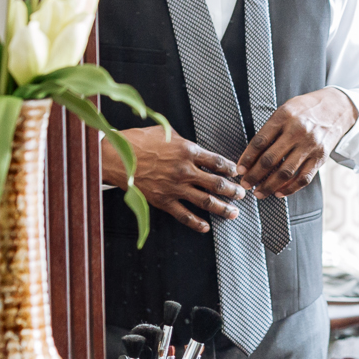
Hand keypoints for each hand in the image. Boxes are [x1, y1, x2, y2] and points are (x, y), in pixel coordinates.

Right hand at [100, 126, 244, 232]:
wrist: (116, 157)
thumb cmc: (138, 140)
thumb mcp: (166, 132)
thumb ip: (184, 141)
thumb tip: (195, 146)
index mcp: (188, 150)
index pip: (216, 161)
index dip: (230, 168)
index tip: (237, 173)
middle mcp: (185, 170)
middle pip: (216, 183)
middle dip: (233, 190)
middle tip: (242, 194)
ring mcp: (175, 187)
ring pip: (205, 201)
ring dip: (222, 208)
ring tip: (234, 213)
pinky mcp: (163, 201)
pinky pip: (184, 215)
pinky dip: (196, 223)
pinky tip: (205, 227)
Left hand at [236, 88, 357, 198]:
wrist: (337, 107)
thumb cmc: (305, 109)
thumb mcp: (286, 109)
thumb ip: (271, 129)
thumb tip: (251, 156)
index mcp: (284, 116)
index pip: (260, 141)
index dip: (247, 158)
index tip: (239, 170)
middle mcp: (297, 131)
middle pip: (270, 159)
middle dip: (254, 175)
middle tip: (245, 184)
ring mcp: (310, 145)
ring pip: (285, 172)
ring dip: (268, 186)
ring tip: (258, 193)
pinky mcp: (320, 157)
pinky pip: (303, 178)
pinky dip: (290, 188)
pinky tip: (279, 192)